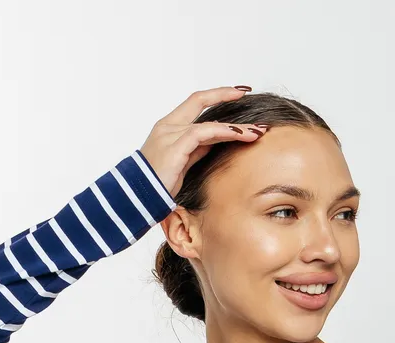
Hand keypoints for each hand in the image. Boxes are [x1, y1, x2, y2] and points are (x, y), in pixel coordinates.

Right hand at [139, 85, 267, 197]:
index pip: (193, 104)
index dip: (215, 97)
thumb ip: (197, 149)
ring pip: (208, 120)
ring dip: (235, 126)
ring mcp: (170, 134)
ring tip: (256, 131)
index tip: (236, 93)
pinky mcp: (175, 147)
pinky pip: (205, 134)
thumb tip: (215, 142)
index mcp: (168, 128)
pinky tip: (241, 136)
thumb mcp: (182, 163)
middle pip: (199, 100)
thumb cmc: (157, 184)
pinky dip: (225, 133)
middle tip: (246, 92)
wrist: (137, 198)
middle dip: (224, 94)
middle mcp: (168, 126)